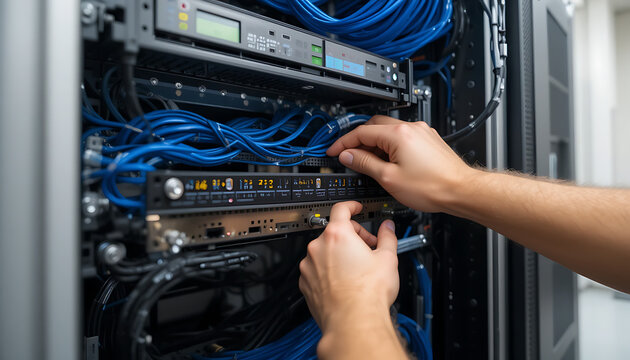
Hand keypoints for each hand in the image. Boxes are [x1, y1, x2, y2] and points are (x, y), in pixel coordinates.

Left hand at [298, 201, 398, 333]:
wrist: (353, 322)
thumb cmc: (367, 293)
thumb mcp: (388, 258)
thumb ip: (387, 237)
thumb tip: (387, 228)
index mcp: (338, 234)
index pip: (342, 209)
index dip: (351, 206)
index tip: (356, 209)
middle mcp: (318, 247)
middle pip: (335, 232)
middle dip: (352, 238)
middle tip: (368, 250)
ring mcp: (309, 265)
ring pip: (324, 252)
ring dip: (338, 255)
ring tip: (356, 271)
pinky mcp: (305, 282)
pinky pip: (317, 269)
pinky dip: (328, 271)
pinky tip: (344, 283)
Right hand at [327, 115, 475, 212]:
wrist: (461, 191)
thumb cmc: (432, 187)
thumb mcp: (388, 178)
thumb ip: (364, 164)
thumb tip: (348, 156)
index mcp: (398, 134)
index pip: (361, 132)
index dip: (343, 142)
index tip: (334, 151)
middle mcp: (411, 127)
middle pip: (374, 127)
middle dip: (358, 141)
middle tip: (348, 156)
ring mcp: (421, 132)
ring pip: (388, 132)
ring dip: (375, 145)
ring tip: (370, 165)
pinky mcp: (428, 140)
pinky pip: (402, 138)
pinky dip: (390, 147)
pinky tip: (389, 163)